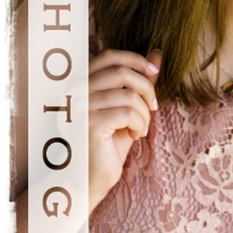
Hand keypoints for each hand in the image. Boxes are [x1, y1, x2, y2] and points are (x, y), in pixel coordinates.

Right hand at [88, 48, 161, 207]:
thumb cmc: (108, 144)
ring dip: (145, 114)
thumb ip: (139, 81)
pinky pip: (128, 114)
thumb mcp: (127, 107)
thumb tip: (157, 54)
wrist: (91, 178)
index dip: (135, 59)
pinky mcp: (88, 124)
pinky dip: (140, 125)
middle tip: (154, 107)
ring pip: (129, 95)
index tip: (154, 72)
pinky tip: (135, 136)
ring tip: (141, 129)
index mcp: (81, 83)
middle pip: (123, 72)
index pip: (109, 56)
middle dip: (147, 89)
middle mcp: (75, 91)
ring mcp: (79, 107)